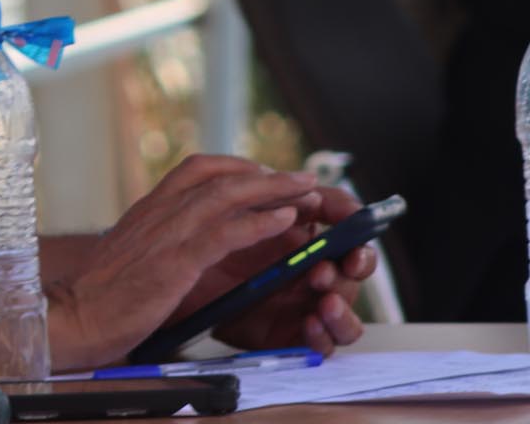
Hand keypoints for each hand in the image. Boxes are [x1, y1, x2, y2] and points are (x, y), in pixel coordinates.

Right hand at [47, 155, 323, 369]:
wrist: (76, 315)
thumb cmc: (103, 295)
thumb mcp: (133, 255)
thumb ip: (160, 241)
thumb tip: (190, 245)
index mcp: (149, 208)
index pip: (197, 169)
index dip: (238, 166)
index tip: (267, 174)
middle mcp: (159, 211)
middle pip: (220, 176)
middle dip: (268, 175)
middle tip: (304, 177)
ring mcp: (166, 234)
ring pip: (226, 196)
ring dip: (273, 190)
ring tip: (307, 192)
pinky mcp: (175, 262)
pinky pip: (225, 233)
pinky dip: (259, 223)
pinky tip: (285, 220)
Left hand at [186, 183, 374, 354]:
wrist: (175, 294)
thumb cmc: (206, 251)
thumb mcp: (231, 221)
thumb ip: (264, 203)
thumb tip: (295, 188)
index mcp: (301, 236)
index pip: (343, 225)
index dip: (354, 220)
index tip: (354, 216)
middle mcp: (310, 268)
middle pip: (353, 264)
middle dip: (354, 263)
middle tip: (336, 264)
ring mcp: (304, 303)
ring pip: (344, 304)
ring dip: (343, 302)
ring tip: (326, 302)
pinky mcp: (291, 335)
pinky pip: (323, 342)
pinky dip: (324, 335)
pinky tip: (311, 326)